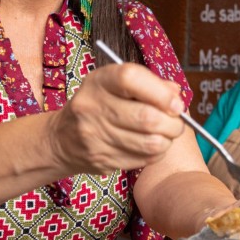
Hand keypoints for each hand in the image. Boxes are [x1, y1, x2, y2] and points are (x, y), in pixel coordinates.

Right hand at [50, 63, 186, 173]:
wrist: (62, 138)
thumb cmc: (97, 105)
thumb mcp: (114, 84)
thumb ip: (148, 83)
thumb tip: (176, 94)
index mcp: (98, 81)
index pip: (131, 79)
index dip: (160, 92)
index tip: (176, 103)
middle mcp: (92, 107)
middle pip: (146, 117)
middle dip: (172, 123)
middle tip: (177, 122)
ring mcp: (96, 137)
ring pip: (150, 143)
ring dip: (167, 140)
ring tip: (166, 134)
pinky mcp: (102, 160)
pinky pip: (143, 159)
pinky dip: (156, 153)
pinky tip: (151, 145)